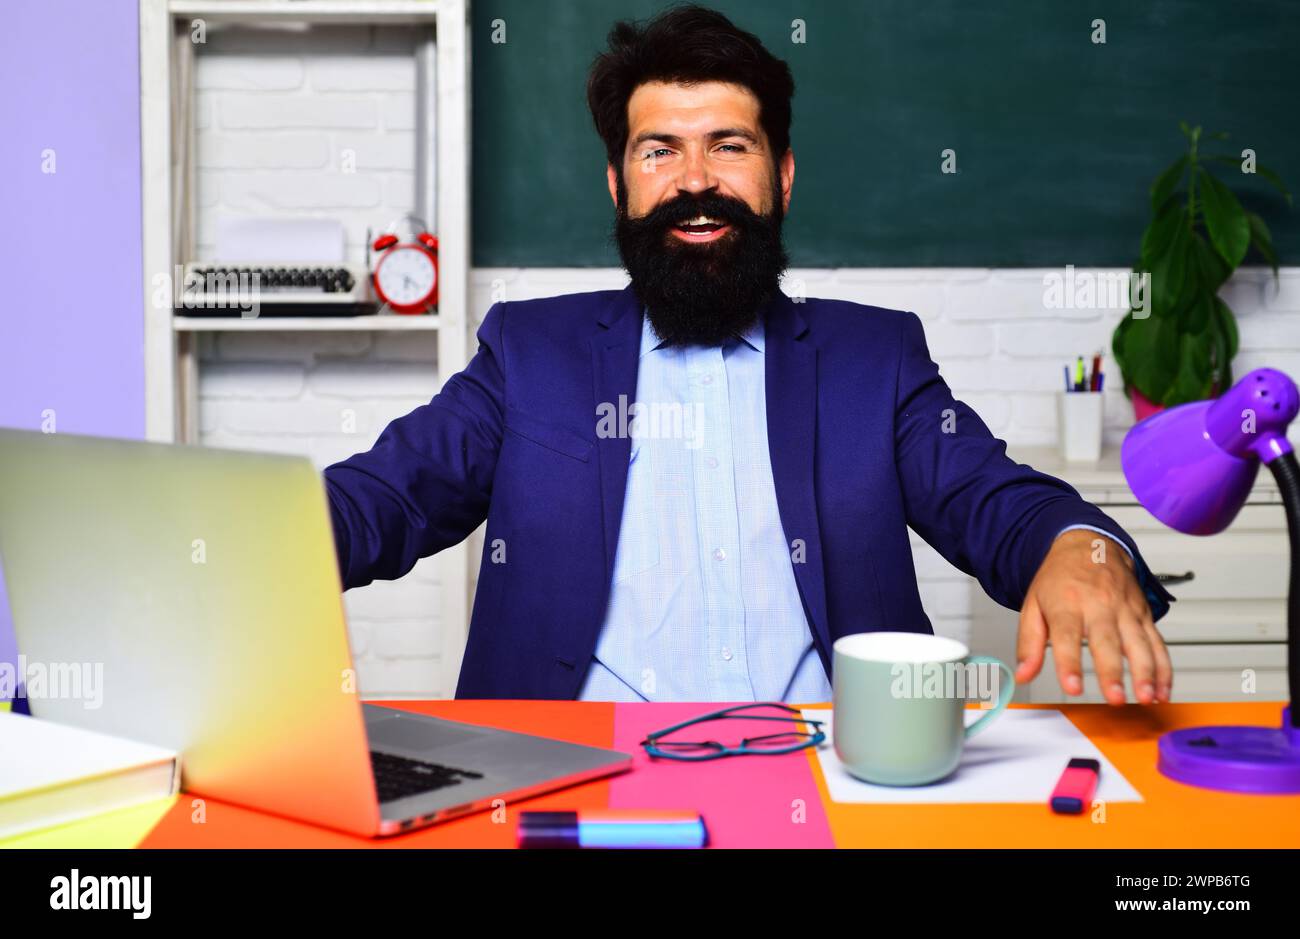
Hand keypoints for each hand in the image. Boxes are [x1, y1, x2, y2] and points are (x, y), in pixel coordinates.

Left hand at [1015, 529, 1172, 704]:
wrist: (1089, 544)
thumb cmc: (1059, 578)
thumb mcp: (1033, 605)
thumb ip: (1028, 643)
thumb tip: (1022, 674)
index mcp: (1066, 604)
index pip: (1067, 635)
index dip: (1069, 663)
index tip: (1072, 687)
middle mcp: (1098, 605)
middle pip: (1107, 642)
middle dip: (1112, 672)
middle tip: (1115, 698)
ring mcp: (1124, 609)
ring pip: (1139, 643)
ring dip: (1146, 673)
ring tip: (1146, 697)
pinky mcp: (1143, 614)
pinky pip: (1157, 642)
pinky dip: (1163, 667)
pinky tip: (1162, 689)